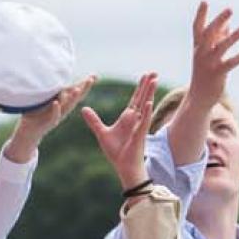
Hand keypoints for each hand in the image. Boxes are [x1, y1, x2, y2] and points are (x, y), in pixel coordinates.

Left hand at [7, 75, 96, 162]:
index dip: (85, 85)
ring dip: (72, 99)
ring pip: (67, 107)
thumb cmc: (37, 113)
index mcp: (64, 104)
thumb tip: (54, 75)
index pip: (77, 93)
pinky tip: (56, 102)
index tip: (94, 76)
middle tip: (90, 80)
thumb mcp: (46, 99)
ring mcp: (57, 117)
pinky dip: (55, 110)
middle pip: (76, 99)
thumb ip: (53, 90)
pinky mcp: (47, 124)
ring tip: (77, 89)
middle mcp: (63, 110)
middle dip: (84, 89)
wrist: (28, 133)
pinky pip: (53, 116)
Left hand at [81, 72, 158, 190]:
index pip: (135, 98)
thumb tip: (83, 109)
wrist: (123, 167)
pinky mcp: (139, 135)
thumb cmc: (116, 152)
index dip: (140, 87)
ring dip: (150, 93)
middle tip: (154, 71)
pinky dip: (146, 112)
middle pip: (143, 98)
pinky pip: (144, 122)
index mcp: (128, 118)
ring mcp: (139, 126)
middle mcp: (136, 119)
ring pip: (146, 106)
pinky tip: (149, 103)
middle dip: (148, 85)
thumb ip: (94, 120)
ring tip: (154, 80)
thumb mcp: (102, 133)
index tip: (145, 75)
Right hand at [188, 2, 238, 106]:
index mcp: (198, 46)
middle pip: (208, 33)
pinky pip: (229, 64)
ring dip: (232, 37)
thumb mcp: (208, 53)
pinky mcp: (217, 74)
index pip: (197, 28)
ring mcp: (208, 63)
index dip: (200, 15)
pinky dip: (238, 57)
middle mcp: (201, 53)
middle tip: (230, 9)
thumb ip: (218, 38)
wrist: (198, 97)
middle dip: (219, 21)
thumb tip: (227, 24)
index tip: (204, 1)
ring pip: (221, 47)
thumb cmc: (205, 71)